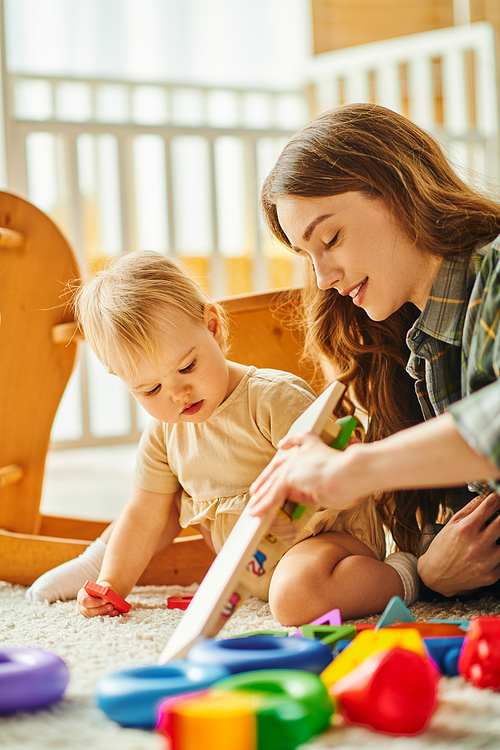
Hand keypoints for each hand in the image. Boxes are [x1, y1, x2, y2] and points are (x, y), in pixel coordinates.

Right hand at [77, 581, 120, 617]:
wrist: (104, 593)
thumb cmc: (102, 588)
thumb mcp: (103, 586)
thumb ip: (104, 591)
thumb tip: (105, 600)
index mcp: (82, 595)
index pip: (85, 601)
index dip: (94, 603)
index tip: (103, 602)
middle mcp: (82, 606)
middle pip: (89, 611)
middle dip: (101, 610)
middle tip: (111, 607)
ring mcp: (87, 613)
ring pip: (95, 617)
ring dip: (106, 614)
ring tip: (115, 611)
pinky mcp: (93, 618)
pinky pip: (100, 619)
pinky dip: (108, 616)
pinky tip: (115, 613)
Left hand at [248, 431, 365, 518]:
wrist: (355, 474)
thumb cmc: (352, 481)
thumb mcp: (329, 485)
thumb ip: (311, 488)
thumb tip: (296, 495)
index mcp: (314, 448)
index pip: (297, 450)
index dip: (287, 451)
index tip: (281, 447)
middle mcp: (301, 453)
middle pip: (278, 466)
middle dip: (266, 479)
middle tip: (255, 490)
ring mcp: (294, 462)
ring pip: (273, 481)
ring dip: (262, 496)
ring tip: (252, 508)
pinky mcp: (290, 474)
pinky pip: (274, 492)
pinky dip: (265, 504)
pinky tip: (257, 512)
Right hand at [418, 492, 499, 596]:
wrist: (435, 576)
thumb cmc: (442, 548)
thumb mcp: (451, 524)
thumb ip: (469, 509)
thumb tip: (484, 496)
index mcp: (466, 529)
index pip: (490, 506)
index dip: (496, 498)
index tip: (497, 498)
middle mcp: (477, 545)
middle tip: (498, 515)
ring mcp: (486, 561)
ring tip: (492, 535)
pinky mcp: (491, 575)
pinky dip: (499, 553)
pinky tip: (491, 550)